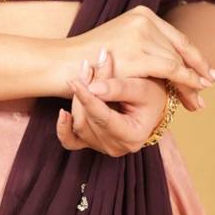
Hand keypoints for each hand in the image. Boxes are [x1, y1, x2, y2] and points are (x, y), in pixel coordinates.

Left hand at [55, 51, 174, 154]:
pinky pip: (70, 141)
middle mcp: (116, 147)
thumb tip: (92, 87)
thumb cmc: (152, 95)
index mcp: (132, 136)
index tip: (75, 81)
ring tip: (86, 74)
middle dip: (85, 93)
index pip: (103, 117)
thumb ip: (119, 87)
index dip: (87, 99)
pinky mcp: (91, 144)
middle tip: (87, 66)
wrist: (152, 105)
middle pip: (89, 120)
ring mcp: (102, 147)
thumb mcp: (142, 87)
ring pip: (79, 124)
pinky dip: (63, 128)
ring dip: (78, 99)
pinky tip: (62, 113)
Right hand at [65, 5, 214, 112]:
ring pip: (178, 62)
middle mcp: (144, 20)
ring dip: (191, 83)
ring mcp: (141, 35)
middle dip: (196, 73)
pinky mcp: (138, 53)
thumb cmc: (87, 62)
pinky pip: (171, 71)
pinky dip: (185, 83)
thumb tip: (170, 65)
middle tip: (209, 90)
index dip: (195, 58)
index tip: (209, 73)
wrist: (61, 64)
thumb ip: (144, 50)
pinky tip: (193, 95)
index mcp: (142, 15)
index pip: (176, 39)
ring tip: (198, 102)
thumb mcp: (120, 49)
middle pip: (180, 51)